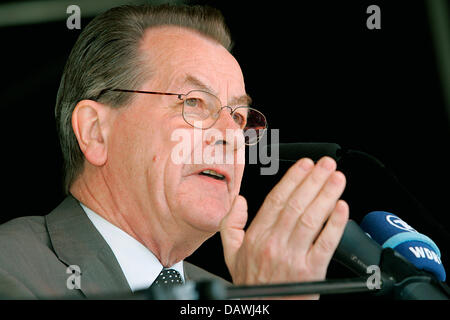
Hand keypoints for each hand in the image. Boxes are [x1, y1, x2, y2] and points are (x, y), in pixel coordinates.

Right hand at [220, 156, 348, 298]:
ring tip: (337, 178)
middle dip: (313, 180)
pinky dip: (334, 224)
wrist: (266, 310)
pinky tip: (342, 208)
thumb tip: (240, 201)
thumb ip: (231, 224)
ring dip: (326, 195)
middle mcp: (273, 244)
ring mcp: (292, 257)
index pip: (276, 200)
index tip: (305, 165)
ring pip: (311, 219)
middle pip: (296, 204)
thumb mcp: (231, 254)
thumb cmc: (253, 283)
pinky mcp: (311, 272)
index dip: (293, 179)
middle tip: (326, 164)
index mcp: (256, 236)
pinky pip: (325, 243)